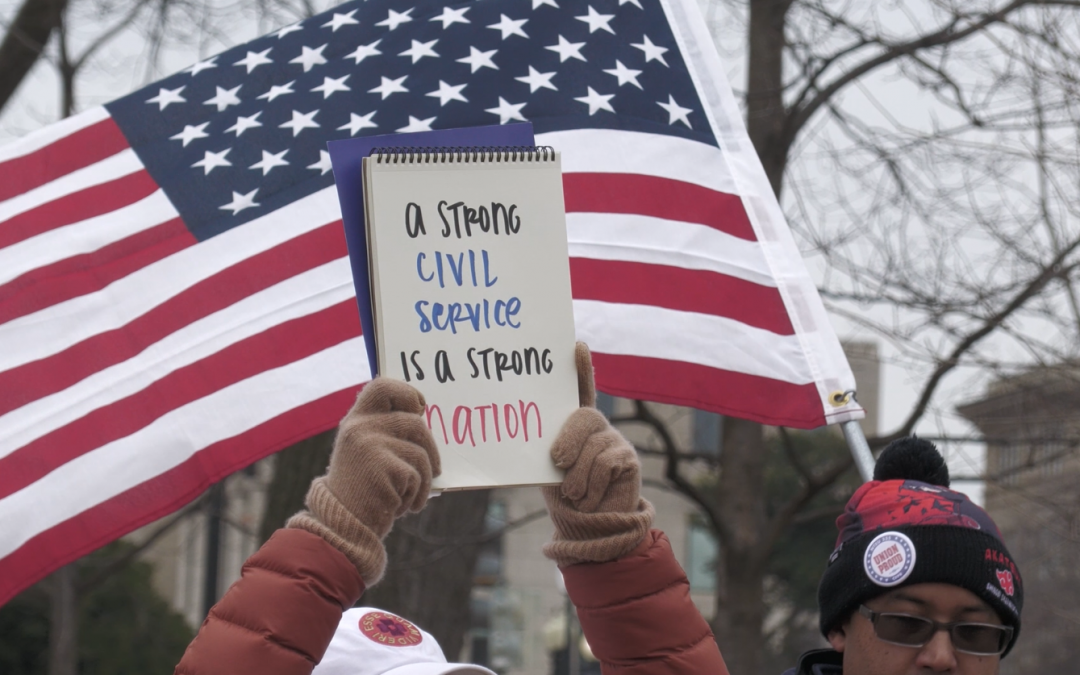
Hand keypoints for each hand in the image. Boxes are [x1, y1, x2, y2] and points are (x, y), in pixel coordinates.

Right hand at [287, 378, 438, 583]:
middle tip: (436, 467)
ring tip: (411, 497)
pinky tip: (402, 507)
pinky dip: (417, 495)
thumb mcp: (367, 455)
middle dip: (431, 445)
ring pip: (420, 452)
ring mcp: (369, 445)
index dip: (406, 392)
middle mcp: (360, 427)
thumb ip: (387, 435)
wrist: (342, 527)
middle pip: (414, 421)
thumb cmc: (363, 492)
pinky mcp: (382, 467)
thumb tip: (426, 422)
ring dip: (425, 479)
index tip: (420, 407)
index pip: (381, 386)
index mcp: (356, 421)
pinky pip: (418, 475)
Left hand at [541, 343, 653, 565]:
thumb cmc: (564, 496)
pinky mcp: (628, 458)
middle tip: (557, 462)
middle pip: (584, 417)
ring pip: (593, 447)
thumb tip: (526, 439)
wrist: (590, 528)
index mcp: (574, 424)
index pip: (579, 390)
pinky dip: (591, 485)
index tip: (575, 344)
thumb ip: (544, 450)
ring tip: (574, 494)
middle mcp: (596, 427)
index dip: (580, 368)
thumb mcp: (548, 470)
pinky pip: (605, 463)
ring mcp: (615, 440)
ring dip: (577, 477)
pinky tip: (589, 497)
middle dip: (568, 441)